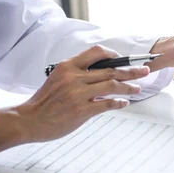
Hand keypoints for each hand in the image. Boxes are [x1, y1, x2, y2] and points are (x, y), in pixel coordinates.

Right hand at [16, 45, 149, 142]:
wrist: (29, 120)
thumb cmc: (45, 101)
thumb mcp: (58, 78)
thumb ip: (77, 73)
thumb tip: (101, 72)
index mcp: (68, 66)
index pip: (96, 52)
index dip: (114, 55)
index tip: (124, 59)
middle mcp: (74, 77)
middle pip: (110, 70)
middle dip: (131, 70)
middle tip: (144, 70)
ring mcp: (78, 94)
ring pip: (112, 85)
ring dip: (129, 86)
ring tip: (138, 88)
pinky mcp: (82, 110)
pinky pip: (107, 104)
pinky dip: (119, 103)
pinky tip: (124, 103)